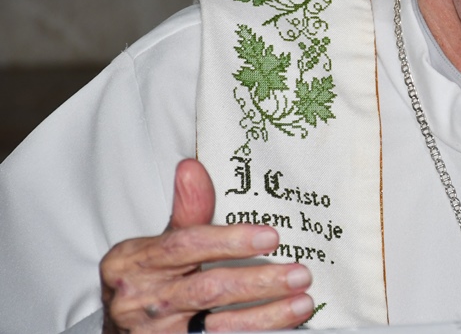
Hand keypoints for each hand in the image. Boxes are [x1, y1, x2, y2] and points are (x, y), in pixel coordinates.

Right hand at [100, 159, 313, 332]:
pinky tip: (280, 330)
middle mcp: (139, 301)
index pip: (185, 246)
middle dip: (258, 282)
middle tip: (298, 274)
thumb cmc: (146, 282)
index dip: (230, 241)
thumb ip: (185, 211)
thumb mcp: (157, 245)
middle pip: (208, 289)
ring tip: (301, 303)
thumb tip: (192, 169)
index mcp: (132, 262)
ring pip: (218, 329)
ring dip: (265, 318)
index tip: (270, 237)